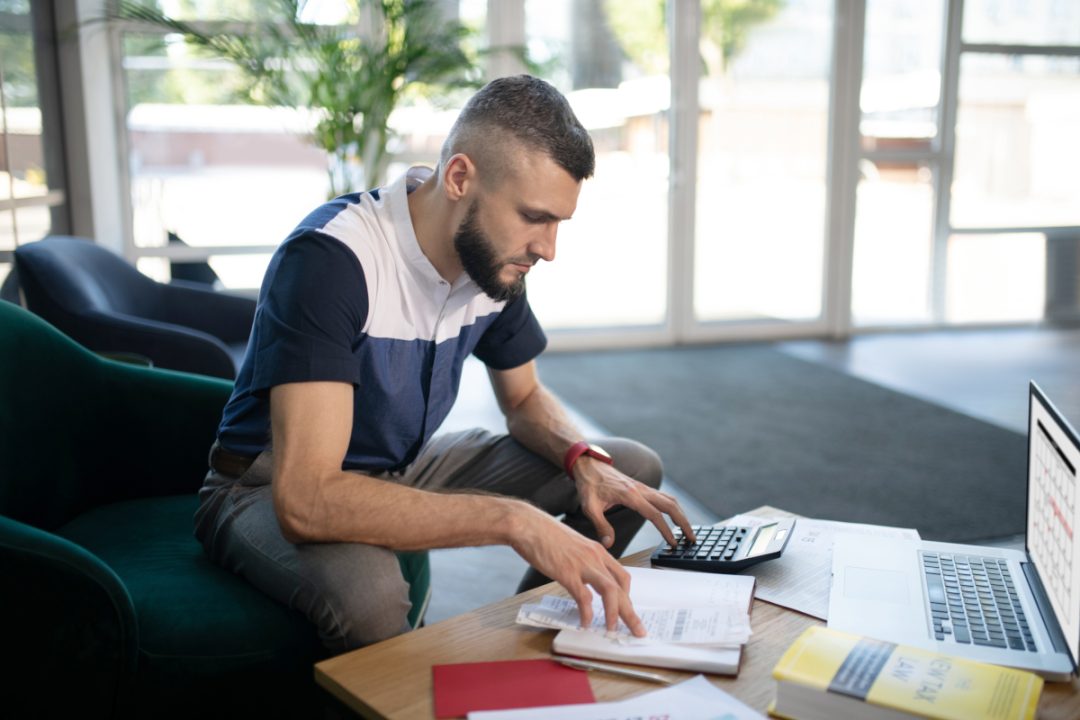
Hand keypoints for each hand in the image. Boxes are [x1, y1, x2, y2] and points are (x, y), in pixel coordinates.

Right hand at [510, 505, 646, 636]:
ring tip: (612, 630)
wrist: (527, 525)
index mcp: (597, 551)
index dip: (627, 597)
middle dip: (630, 613)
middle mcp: (595, 557)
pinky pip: (583, 597)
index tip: (627, 610)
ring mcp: (582, 565)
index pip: (622, 576)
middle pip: (621, 588)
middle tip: (637, 630)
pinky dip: (586, 613)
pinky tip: (585, 622)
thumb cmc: (544, 534)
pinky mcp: (567, 573)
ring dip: (614, 614)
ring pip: (610, 592)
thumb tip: (583, 578)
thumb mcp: (572, 545)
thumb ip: (582, 560)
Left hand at [572, 458, 695, 548]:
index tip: (673, 543)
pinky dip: (673, 508)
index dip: (666, 530)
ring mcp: (643, 488)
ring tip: (687, 531)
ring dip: (681, 514)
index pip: (654, 515)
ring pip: (670, 500)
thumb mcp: (590, 507)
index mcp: (630, 495)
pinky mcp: (642, 488)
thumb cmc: (589, 485)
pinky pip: (663, 497)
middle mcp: (641, 490)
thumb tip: (608, 544)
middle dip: (683, 522)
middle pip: (670, 505)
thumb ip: (601, 526)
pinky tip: (676, 517)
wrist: (589, 465)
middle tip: (691, 538)